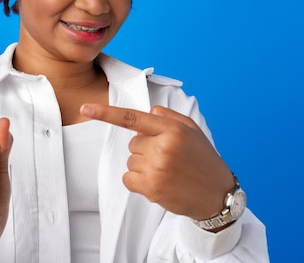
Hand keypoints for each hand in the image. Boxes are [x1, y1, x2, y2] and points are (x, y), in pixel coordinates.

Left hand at [80, 103, 233, 219]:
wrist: (217, 196)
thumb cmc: (203, 160)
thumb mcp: (192, 130)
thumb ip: (168, 116)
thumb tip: (147, 110)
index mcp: (172, 130)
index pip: (132, 118)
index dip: (106, 113)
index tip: (85, 108)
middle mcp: (163, 147)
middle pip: (132, 143)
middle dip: (146, 149)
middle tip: (168, 158)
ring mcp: (156, 168)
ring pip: (130, 161)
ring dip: (144, 166)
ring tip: (167, 172)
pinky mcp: (151, 187)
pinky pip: (128, 178)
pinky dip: (138, 181)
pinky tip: (159, 183)